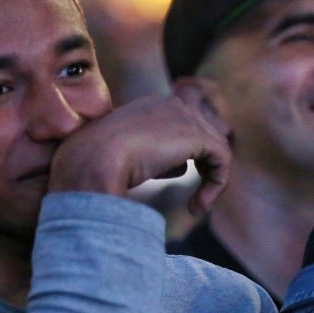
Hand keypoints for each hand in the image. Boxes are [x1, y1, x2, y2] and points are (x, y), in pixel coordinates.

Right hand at [49, 92, 230, 215]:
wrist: (91, 161)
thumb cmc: (95, 165)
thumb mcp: (122, 157)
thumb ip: (149, 157)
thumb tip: (175, 168)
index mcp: (149, 106)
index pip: (181, 130)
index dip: (184, 159)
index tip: (170, 181)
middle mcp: (169, 104)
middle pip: (202, 138)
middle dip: (203, 170)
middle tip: (194, 202)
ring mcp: (184, 116)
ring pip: (215, 150)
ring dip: (211, 182)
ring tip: (196, 207)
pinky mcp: (198, 135)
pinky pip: (222, 159)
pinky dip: (216, 184)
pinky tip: (197, 206)